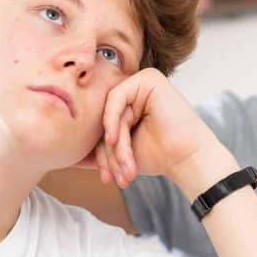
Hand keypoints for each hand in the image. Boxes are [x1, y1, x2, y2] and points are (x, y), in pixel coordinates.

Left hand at [89, 68, 224, 190]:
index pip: (101, 126)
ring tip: (127, 170)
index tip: (106, 178)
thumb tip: (68, 157)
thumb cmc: (159, 156)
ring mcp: (141, 82)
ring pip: (110, 114)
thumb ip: (97, 150)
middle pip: (104, 120)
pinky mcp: (149, 78)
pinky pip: (116, 98)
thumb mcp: (120, 153)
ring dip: (116, 147)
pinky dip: (112, 121)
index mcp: (127, 104)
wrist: (188, 160)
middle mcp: (133, 90)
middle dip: (108, 154)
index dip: (100, 154)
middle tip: (114, 178)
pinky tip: (114, 139)